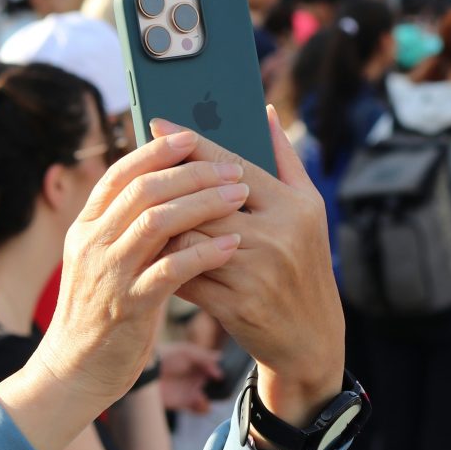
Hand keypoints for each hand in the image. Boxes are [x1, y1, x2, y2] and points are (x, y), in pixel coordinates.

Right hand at [0, 132, 245, 449]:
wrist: (77, 371)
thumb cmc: (109, 305)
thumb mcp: (112, 256)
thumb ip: (136, 223)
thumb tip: (184, 181)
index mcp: (89, 224)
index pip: (121, 173)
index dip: (157, 151)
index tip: (193, 136)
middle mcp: (93, 243)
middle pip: (144, 189)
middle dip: (192, 172)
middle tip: (233, 167)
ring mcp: (108, 274)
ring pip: (156, 222)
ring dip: (203, 203)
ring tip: (240, 194)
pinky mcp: (127, 307)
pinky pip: (169, 271)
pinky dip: (204, 253)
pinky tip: (232, 244)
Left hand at [151, 107, 344, 429]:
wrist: (312, 337)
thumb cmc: (307, 262)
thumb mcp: (309, 207)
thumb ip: (285, 158)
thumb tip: (265, 112)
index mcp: (295, 205)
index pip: (235, 165)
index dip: (193, 144)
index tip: (158, 123)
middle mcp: (278, 234)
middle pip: (204, 201)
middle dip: (169, 188)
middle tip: (137, 173)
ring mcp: (257, 271)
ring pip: (190, 238)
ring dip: (163, 228)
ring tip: (143, 216)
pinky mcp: (238, 304)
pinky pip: (187, 276)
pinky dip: (166, 264)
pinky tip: (154, 256)